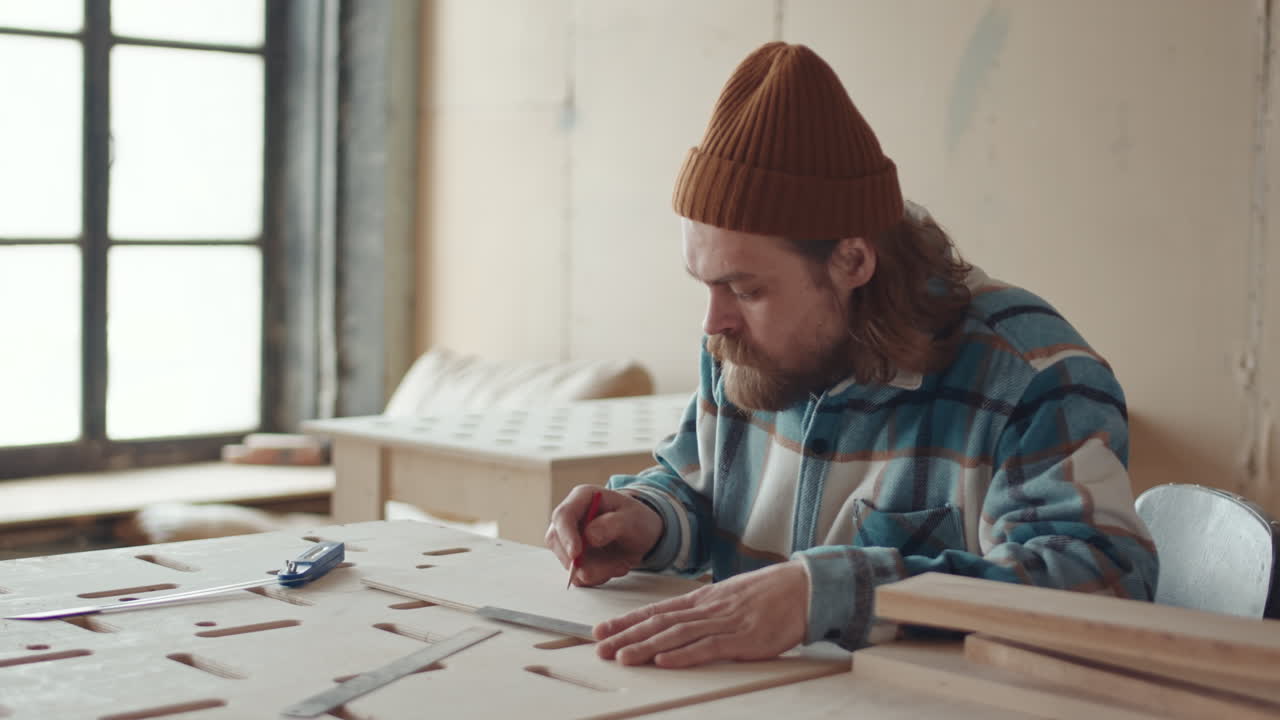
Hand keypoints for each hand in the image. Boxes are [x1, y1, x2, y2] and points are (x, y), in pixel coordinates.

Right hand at [545, 486, 662, 586]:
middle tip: (616, 566)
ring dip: (597, 571)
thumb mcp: (632, 518)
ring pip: (568, 563)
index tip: (576, 554)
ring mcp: (569, 539)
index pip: (562, 516)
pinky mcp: (574, 558)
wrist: (642, 534)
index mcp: (582, 498)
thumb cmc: (636, 519)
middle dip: (584, 561)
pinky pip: (578, 575)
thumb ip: (612, 524)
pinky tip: (615, 567)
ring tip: (622, 564)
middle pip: (558, 542)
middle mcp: (571, 518)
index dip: (566, 536)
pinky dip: (598, 577)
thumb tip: (589, 537)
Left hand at [593, 560, 809, 667]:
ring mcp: (723, 623)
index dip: (627, 621)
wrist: (802, 588)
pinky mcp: (742, 638)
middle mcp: (707, 609)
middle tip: (600, 647)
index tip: (602, 630)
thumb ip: (705, 610)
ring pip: (676, 635)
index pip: (656, 610)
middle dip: (626, 636)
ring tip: (623, 657)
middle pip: (659, 622)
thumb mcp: (729, 597)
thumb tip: (680, 622)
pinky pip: (707, 647)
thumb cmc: (768, 594)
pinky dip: (683, 655)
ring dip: (646, 646)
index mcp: (702, 599)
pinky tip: (664, 660)